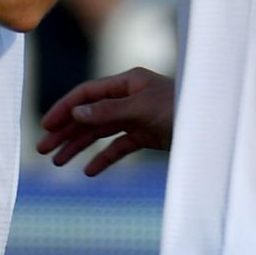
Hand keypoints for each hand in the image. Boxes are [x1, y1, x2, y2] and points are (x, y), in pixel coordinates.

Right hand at [36, 67, 174, 175]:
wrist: (212, 125)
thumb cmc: (180, 107)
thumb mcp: (141, 108)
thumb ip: (107, 111)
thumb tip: (75, 114)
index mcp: (128, 83)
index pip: (87, 94)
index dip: (65, 108)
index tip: (46, 126)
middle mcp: (130, 98)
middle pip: (89, 114)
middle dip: (66, 130)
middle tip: (43, 149)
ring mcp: (137, 117)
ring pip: (100, 132)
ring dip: (79, 145)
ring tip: (58, 162)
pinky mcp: (146, 135)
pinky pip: (118, 146)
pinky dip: (103, 158)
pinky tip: (88, 171)